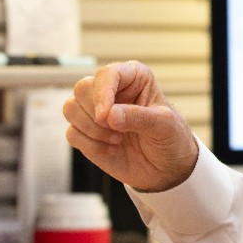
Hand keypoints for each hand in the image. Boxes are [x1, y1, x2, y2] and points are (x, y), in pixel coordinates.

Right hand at [62, 60, 198, 192]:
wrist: (166, 168)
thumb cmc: (171, 138)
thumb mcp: (164, 125)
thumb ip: (138, 117)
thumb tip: (108, 115)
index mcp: (134, 77)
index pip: (107, 74)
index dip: (102, 93)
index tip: (105, 116)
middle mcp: (112, 89)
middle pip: (82, 88)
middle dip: (96, 114)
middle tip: (118, 130)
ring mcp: (96, 111)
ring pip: (70, 108)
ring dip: (92, 130)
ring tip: (118, 140)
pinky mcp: (86, 132)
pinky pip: (71, 133)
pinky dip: (90, 144)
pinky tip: (111, 150)